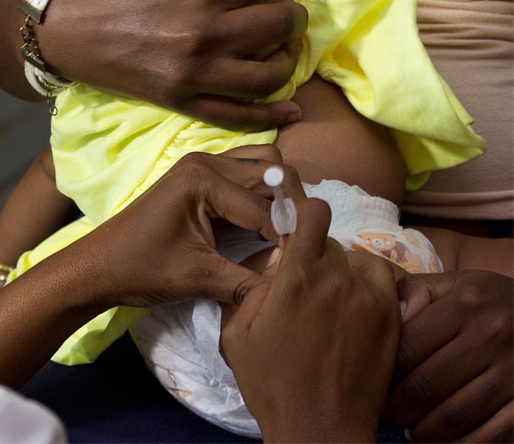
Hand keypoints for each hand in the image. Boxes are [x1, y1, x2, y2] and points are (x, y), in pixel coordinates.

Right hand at [40, 0, 306, 130]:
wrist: (66, 28)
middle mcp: (205, 34)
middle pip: (280, 25)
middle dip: (292, 13)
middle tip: (285, 10)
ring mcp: (196, 74)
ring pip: (270, 76)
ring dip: (288, 59)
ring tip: (283, 48)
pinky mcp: (184, 102)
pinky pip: (238, 116)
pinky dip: (271, 115)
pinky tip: (290, 108)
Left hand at [84, 146, 299, 309]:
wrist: (99, 266)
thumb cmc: (142, 269)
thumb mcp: (198, 278)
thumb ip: (248, 280)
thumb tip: (291, 283)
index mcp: (203, 180)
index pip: (265, 205)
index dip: (288, 235)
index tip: (304, 261)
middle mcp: (206, 161)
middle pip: (271, 172)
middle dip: (289, 207)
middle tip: (298, 244)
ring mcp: (202, 163)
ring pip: (262, 166)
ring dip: (278, 194)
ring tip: (283, 231)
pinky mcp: (200, 174)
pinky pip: (245, 172)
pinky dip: (261, 191)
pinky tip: (263, 222)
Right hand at [221, 197, 400, 441]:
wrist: (319, 430)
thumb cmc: (272, 383)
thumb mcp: (238, 334)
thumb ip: (255, 287)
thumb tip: (279, 262)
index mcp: (299, 276)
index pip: (314, 213)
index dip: (304, 209)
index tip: (296, 220)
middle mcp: (338, 278)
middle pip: (330, 242)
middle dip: (314, 256)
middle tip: (305, 287)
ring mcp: (370, 298)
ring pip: (358, 260)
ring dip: (343, 270)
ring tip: (332, 300)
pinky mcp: (392, 318)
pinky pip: (383, 280)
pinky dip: (369, 284)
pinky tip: (356, 306)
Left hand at [383, 270, 512, 441]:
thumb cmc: (486, 303)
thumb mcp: (455, 284)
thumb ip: (415, 291)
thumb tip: (388, 312)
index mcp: (466, 303)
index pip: (408, 346)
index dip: (382, 372)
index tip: (369, 384)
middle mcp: (493, 334)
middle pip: (426, 386)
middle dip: (396, 408)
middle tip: (383, 415)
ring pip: (454, 417)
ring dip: (423, 432)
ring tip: (409, 430)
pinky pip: (490, 437)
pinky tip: (444, 440)